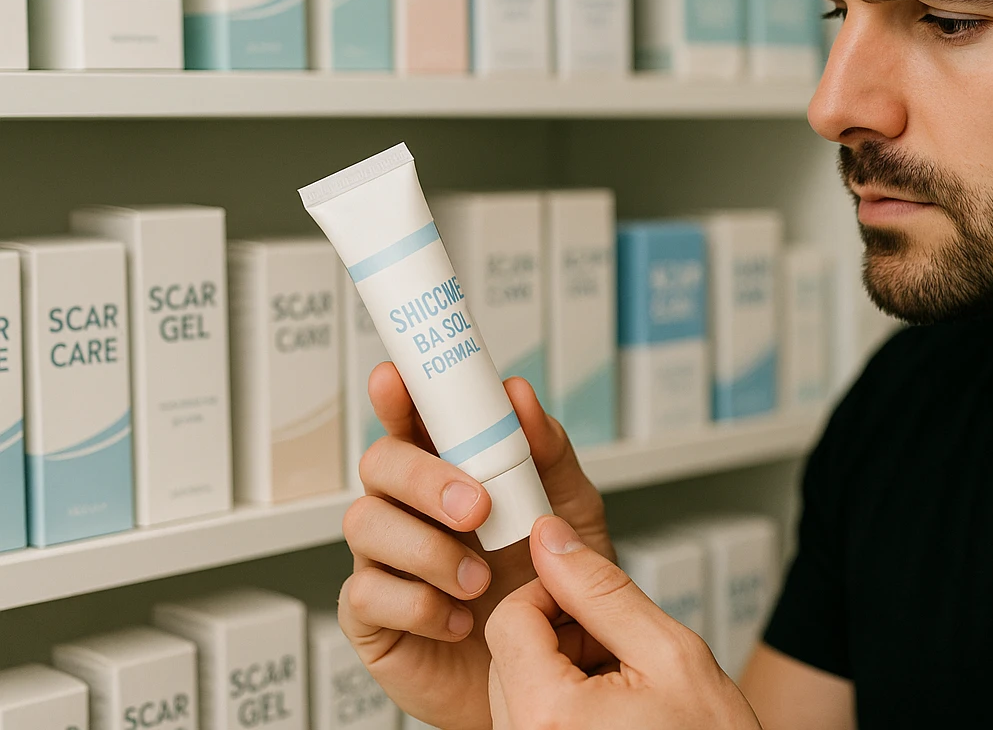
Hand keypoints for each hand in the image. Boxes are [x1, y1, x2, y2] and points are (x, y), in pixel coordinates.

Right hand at [339, 364, 613, 729]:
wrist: (551, 672)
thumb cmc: (551, 586)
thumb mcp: (568, 512)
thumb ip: (547, 452)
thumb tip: (519, 395)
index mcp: (451, 472)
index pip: (413, 419)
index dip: (397, 395)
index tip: (395, 379)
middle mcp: (409, 508)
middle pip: (380, 464)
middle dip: (424, 479)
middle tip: (476, 508)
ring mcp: (385, 560)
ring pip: (365, 524)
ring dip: (427, 548)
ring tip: (479, 581)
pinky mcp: (373, 616)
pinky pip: (366, 594)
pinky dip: (419, 605)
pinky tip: (459, 620)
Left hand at [484, 515, 761, 729]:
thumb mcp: (669, 653)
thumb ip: (604, 591)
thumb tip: (554, 540)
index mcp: (547, 718)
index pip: (509, 620)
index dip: (552, 592)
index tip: (591, 596)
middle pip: (509, 654)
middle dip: (563, 634)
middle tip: (621, 647)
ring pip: (518, 686)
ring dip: (564, 669)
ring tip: (624, 685)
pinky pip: (531, 720)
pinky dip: (566, 702)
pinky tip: (614, 712)